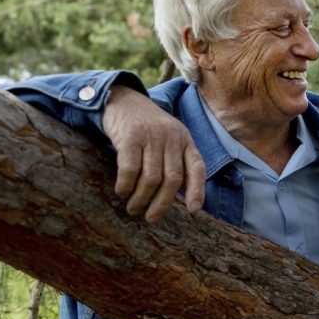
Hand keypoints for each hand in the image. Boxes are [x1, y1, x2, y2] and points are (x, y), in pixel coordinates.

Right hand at [103, 85, 204, 222]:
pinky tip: (121, 192)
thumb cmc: (148, 129)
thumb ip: (177, 162)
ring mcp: (151, 136)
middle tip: (151, 218)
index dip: (197, 191)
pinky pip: (130, 168)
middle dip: (162, 203)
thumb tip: (182, 200)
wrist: (123, 99)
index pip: (197, 167)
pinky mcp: (129, 136)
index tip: (192, 211)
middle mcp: (171, 138)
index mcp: (185, 140)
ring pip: (152, 177)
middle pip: (173, 178)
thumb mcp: (169, 139)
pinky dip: (126, 185)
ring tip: (133, 208)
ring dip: (141, 198)